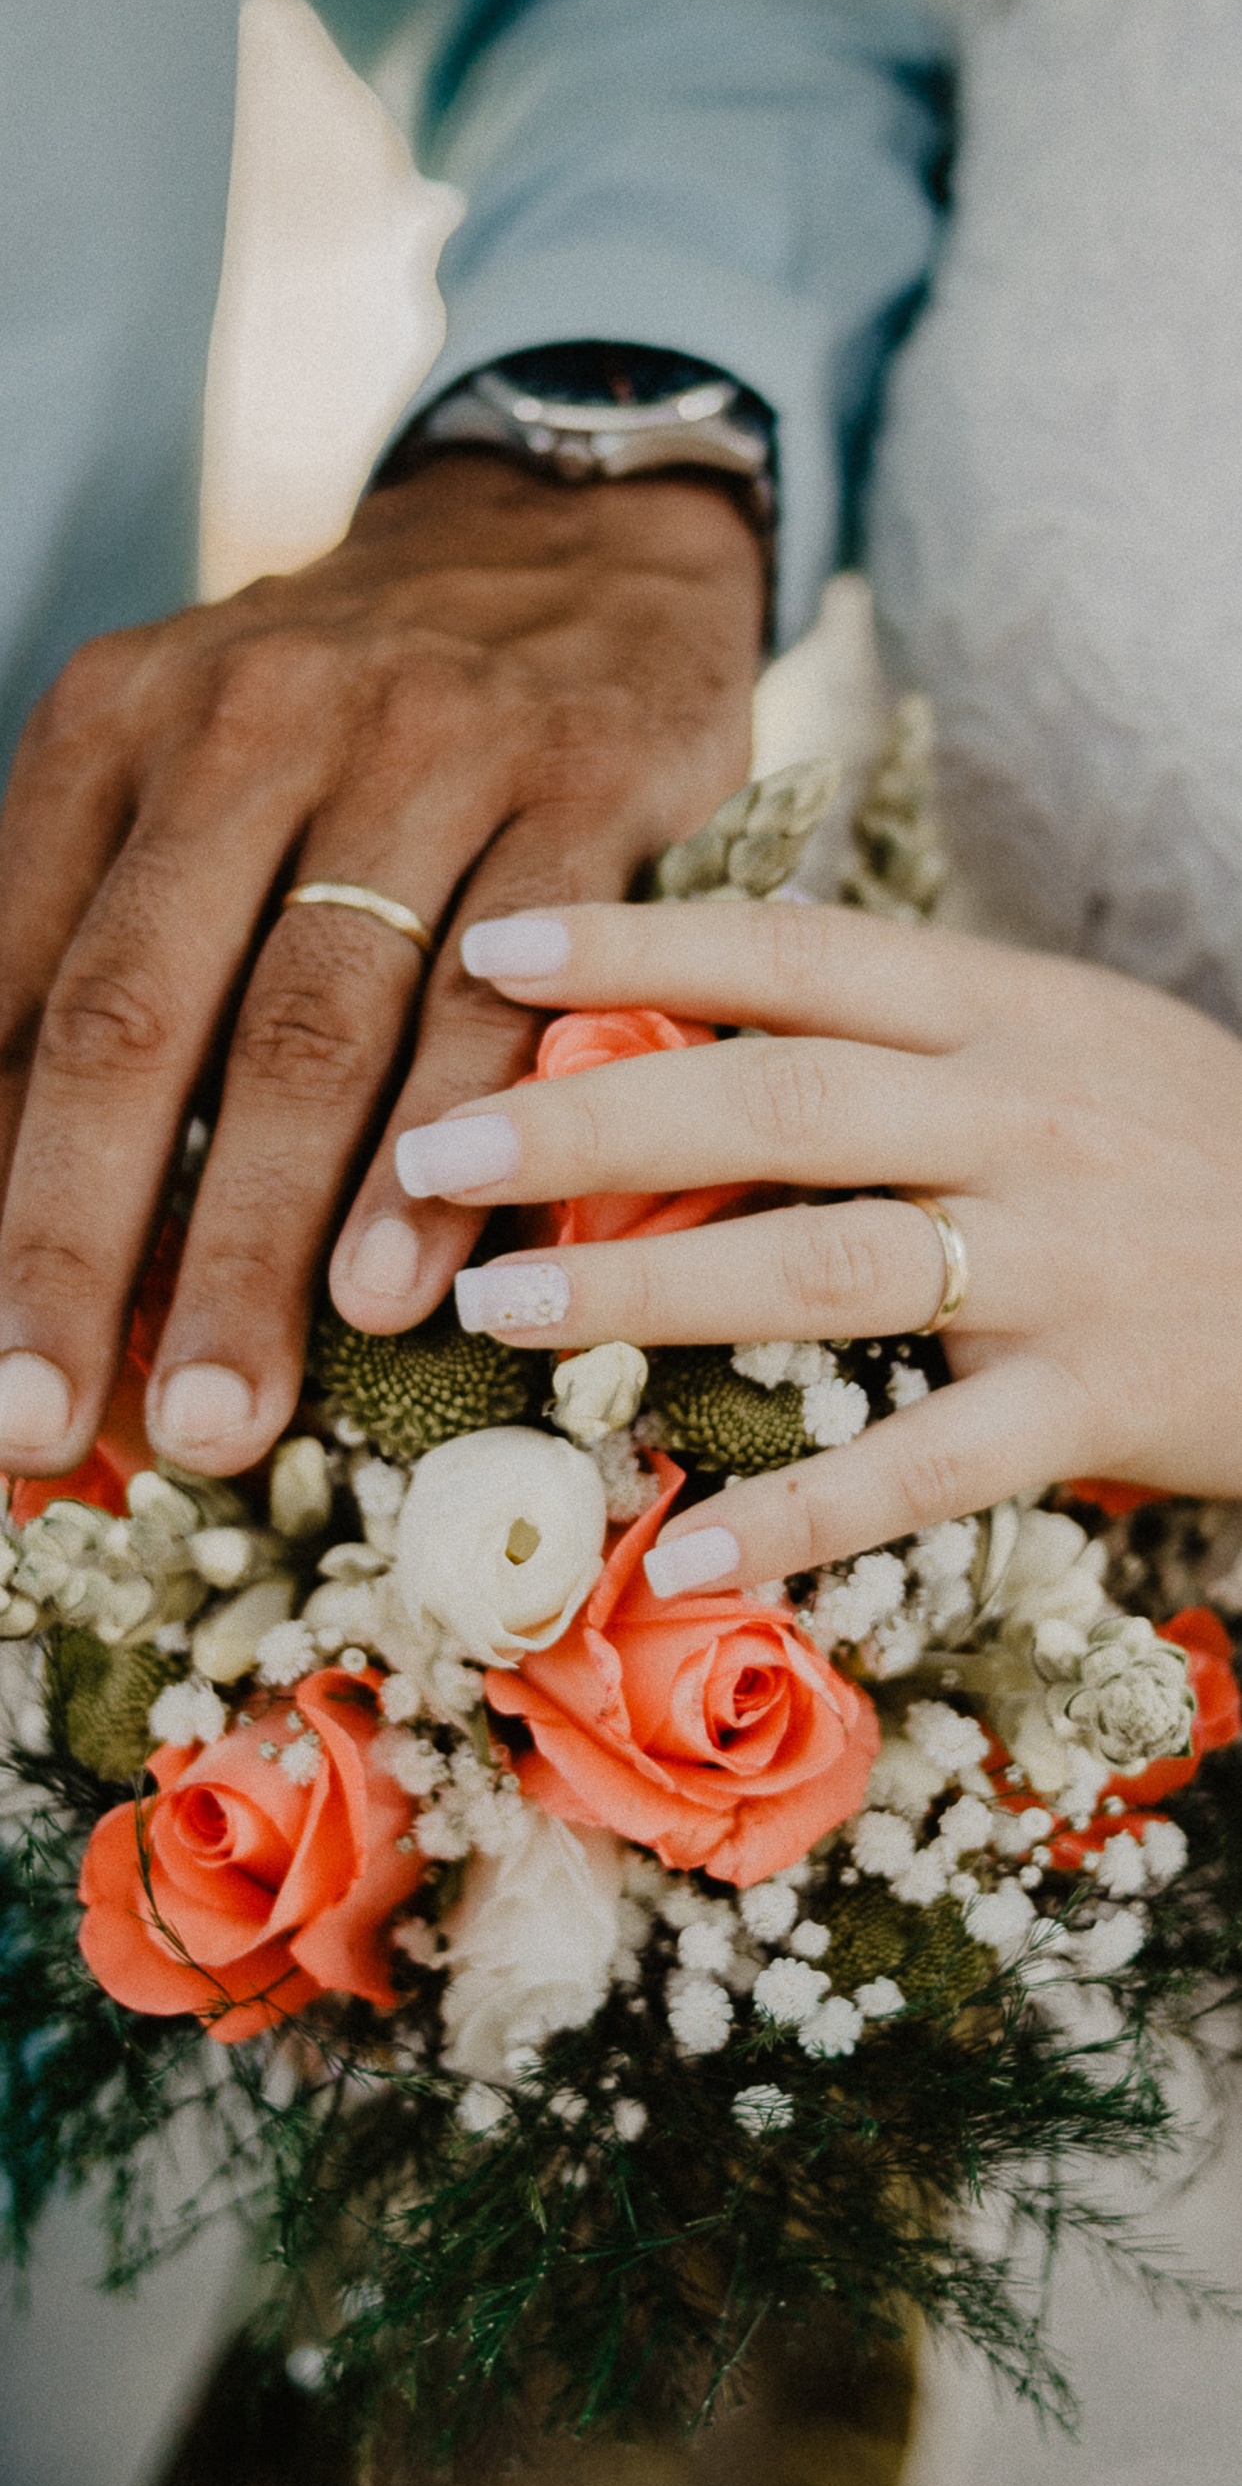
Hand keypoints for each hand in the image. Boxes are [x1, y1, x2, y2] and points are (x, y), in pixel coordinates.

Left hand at [0, 458, 760, 1479]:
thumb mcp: (185, 774)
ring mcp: (426, 745)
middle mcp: (251, 721)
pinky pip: (509, 988)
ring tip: (222, 1406)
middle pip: (139, 1018)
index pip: (18, 992)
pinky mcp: (583, 782)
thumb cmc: (348, 715)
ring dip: (255, 1234)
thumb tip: (12, 1198)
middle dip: (80, 1245)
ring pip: (316, 1021)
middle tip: (40, 1427)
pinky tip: (407, 1282)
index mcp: (117, 727)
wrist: (569, 536)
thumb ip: (98, 949)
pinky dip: (449, 1142)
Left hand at [390, 896, 1241, 1585]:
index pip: (794, 953)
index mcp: (1008, 1007)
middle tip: (427, 1152)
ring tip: (496, 1305)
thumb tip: (698, 1011)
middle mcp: (1025, 1113)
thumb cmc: (1190, 1147)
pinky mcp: (1104, 1398)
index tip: (486, 949)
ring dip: (643, 1288)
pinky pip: (929, 1461)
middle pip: (771, 1103)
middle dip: (581, 1124)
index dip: (633, 942)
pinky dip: (804, 1511)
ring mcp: (1066, 1258)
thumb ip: (911, 1026)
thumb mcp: (1068, 1039)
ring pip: (822, 1265)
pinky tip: (683, 1543)